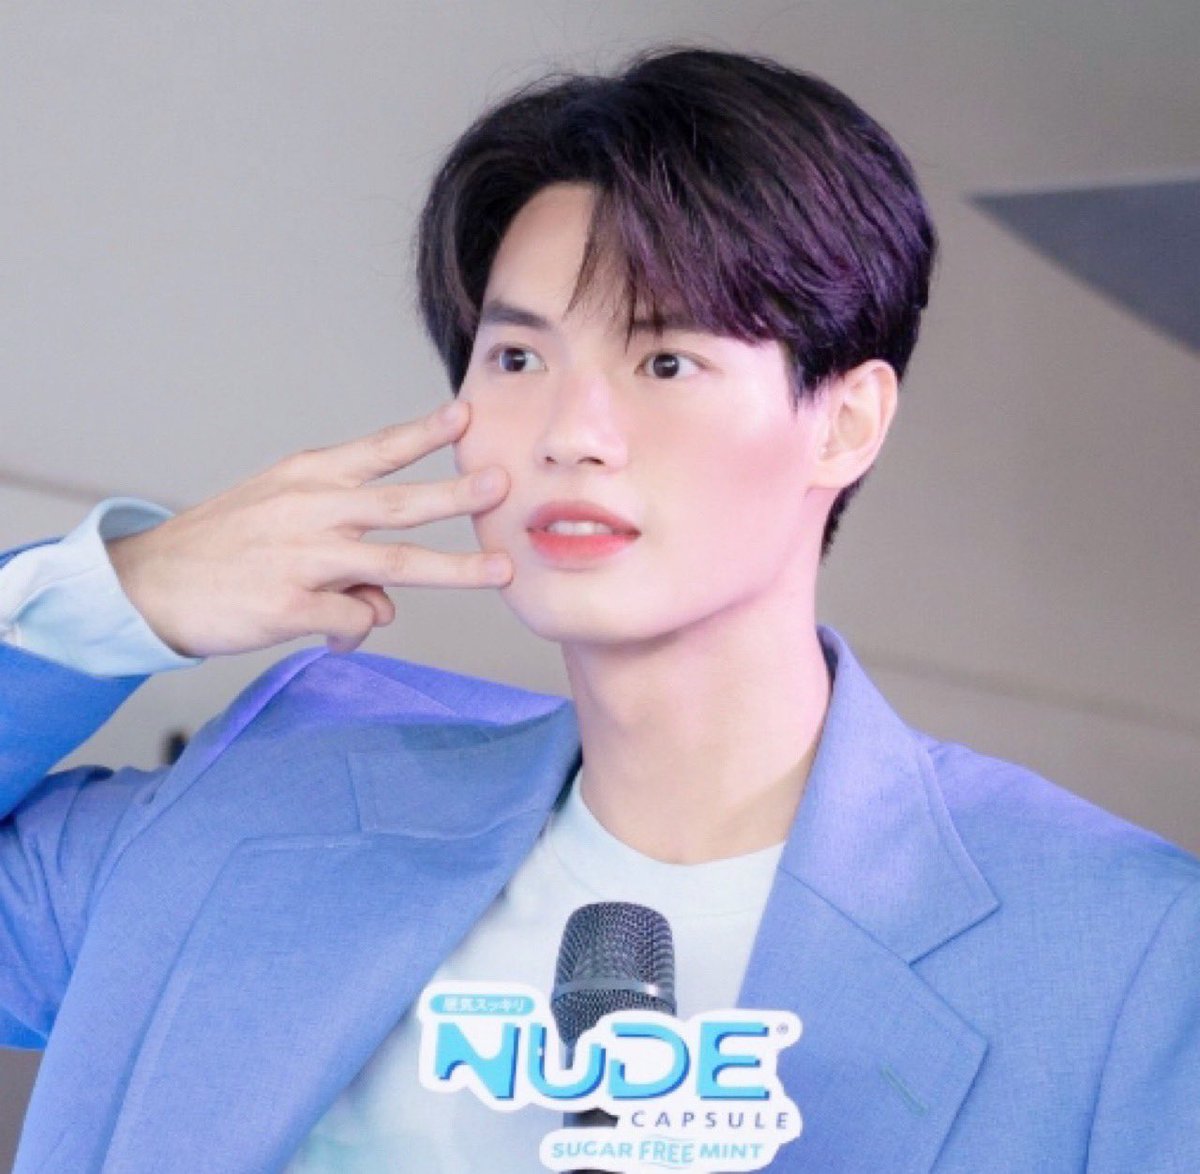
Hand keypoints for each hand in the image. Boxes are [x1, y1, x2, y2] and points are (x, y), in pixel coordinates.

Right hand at [104, 400, 511, 657]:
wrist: (149, 585)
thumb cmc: (222, 547)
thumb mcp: (280, 521)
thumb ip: (344, 550)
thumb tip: (387, 605)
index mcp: (306, 478)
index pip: (376, 450)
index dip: (423, 433)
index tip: (466, 413)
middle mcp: (310, 511)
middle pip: (399, 503)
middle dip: (456, 493)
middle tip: (502, 483)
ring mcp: (302, 558)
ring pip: (394, 564)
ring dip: (455, 569)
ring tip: (502, 570)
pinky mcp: (291, 605)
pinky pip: (353, 617)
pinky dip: (356, 626)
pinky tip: (335, 628)